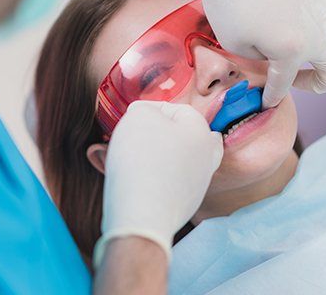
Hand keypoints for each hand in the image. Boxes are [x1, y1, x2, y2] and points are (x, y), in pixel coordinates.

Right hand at [94, 101, 222, 265]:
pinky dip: (148, 178)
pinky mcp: (183, 205)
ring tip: (120, 158)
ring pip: (171, 161)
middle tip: (131, 138)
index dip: (151, 110)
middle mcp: (206, 158)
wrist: (142, 215)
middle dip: (153, 135)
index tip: (131, 118)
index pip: (178, 110)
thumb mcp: (139, 116)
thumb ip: (144, 109)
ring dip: (147, 156)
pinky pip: (164, 183)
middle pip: (180, 137)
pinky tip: (128, 180)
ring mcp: (197, 184)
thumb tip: (145, 115)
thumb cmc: (143, 159)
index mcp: (202, 132)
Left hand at [152, 0, 325, 107]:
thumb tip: (271, 56)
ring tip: (314, 52)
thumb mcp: (235, 44)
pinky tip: (318, 22)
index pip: (284, 84)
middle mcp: (316, 31)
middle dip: (318, 84)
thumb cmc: (227, 1)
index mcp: (292, 50)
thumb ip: (260, 59)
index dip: (273, 97)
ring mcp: (323, 6)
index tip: (266, 102)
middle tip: (297, 82)